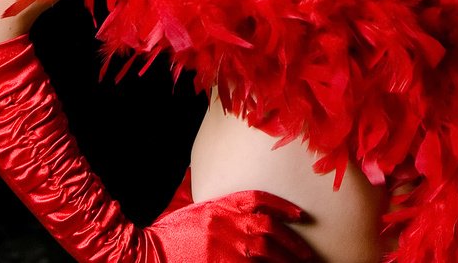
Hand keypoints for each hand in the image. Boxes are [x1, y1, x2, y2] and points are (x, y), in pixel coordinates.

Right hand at [142, 189, 315, 262]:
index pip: (262, 201)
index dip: (285, 208)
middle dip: (294, 245)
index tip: (301, 216)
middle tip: (310, 256)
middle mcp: (230, 225)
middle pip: (272, 233)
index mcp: (225, 205)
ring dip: (287, 261)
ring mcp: (228, 249)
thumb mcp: (205, 211)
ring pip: (266, 255)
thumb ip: (230, 210)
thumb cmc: (176, 231)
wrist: (147, 252)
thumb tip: (258, 217)